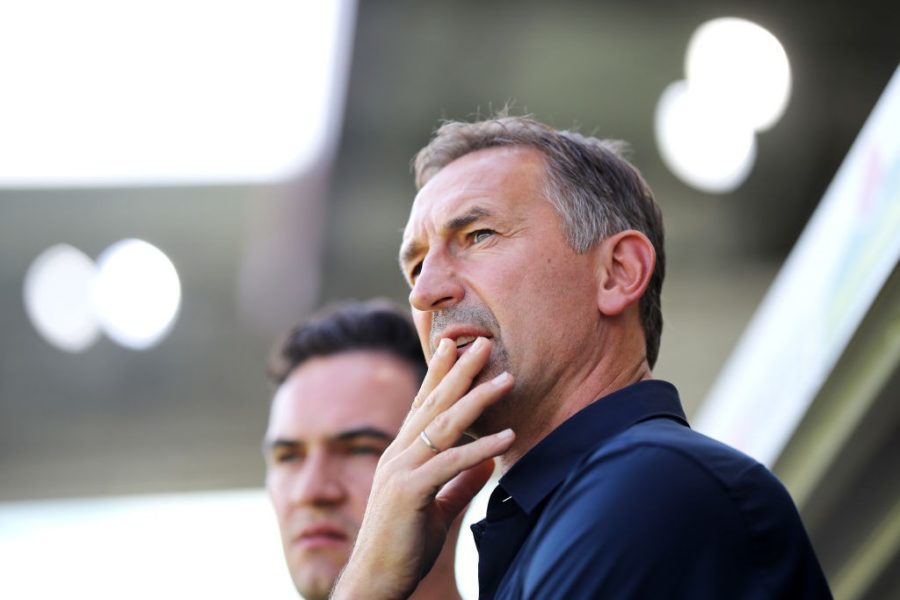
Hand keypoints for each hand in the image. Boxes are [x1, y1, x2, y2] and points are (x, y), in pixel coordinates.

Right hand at [332, 336, 514, 599]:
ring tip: (506, 379)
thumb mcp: (438, 508)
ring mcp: (401, 470)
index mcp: (401, 455)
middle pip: (433, 403)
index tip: (454, 346)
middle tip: (483, 343)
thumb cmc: (403, 546)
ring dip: (477, 399)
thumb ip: (462, 483)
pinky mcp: (410, 491)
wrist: (375, 581)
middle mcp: (397, 455)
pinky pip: (452, 463)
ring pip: (444, 425)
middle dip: (459, 371)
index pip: (422, 405)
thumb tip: (489, 462)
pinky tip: (508, 438)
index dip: (439, 374)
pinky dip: (482, 449)